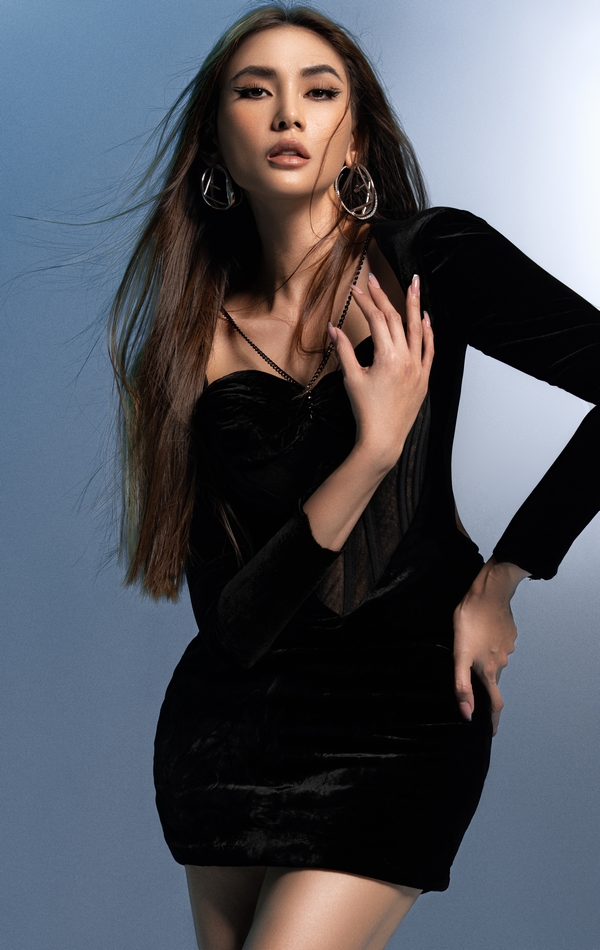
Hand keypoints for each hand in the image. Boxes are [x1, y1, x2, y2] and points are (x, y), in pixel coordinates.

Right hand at [327, 272, 433, 473]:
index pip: (377, 320)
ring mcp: (418, 367)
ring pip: (417, 328)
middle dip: (384, 297)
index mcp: (387, 357)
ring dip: (414, 304)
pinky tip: (425, 317)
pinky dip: (428, 331)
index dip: (366, 302)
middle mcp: (406, 358)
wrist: (383, 438)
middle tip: (376, 279)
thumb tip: (333, 327)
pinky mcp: (424, 377)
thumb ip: (343, 350)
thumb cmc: (366, 411)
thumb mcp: (351, 378)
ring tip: (414, 283)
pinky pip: (429, 348)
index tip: (356, 289)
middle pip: (395, 319)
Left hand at [453, 557, 528, 735]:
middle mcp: (502, 662)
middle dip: (487, 691)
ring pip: (497, 662)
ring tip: (474, 658)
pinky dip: (491, 647)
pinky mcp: (508, 633)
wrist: (489, 593)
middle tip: (477, 692)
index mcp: (489, 671)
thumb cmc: (471, 622)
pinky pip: (499, 645)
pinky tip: (482, 637)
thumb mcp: (460, 655)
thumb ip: (462, 685)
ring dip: (488, 664)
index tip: (492, 732)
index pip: (495, 704)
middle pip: (495, 682)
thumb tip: (467, 713)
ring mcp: (507, 647)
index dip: (494, 720)